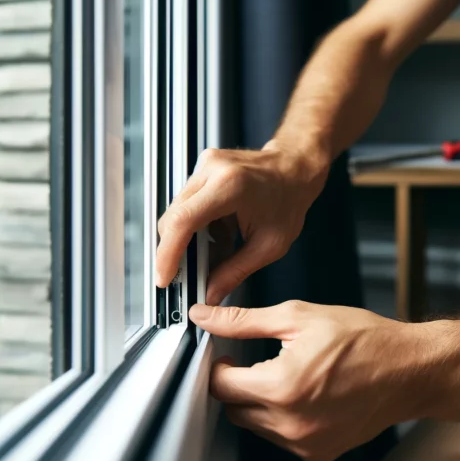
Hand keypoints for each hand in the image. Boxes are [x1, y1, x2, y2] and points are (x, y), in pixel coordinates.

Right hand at [156, 143, 327, 304]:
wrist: (295, 169)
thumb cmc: (289, 200)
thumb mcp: (269, 246)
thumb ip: (235, 272)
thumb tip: (210, 294)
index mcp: (230, 186)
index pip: (183, 221)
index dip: (167, 253)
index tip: (164, 276)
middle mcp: (212, 171)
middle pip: (174, 218)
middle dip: (177, 252)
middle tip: (189, 276)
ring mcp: (205, 166)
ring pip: (177, 212)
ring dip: (189, 239)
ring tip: (216, 251)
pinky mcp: (202, 169)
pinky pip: (187, 204)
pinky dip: (197, 225)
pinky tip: (219, 235)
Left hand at [190, 300, 434, 460]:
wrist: (410, 371)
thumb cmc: (363, 340)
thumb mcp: (300, 318)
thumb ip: (245, 321)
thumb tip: (205, 318)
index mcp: (281, 387)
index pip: (220, 386)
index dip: (219, 367)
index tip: (230, 355)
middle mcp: (290, 423)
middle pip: (234, 409)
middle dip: (239, 385)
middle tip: (259, 363)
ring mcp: (305, 444)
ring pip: (256, 426)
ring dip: (261, 403)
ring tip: (290, 377)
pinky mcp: (318, 455)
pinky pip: (281, 438)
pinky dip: (284, 419)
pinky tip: (306, 396)